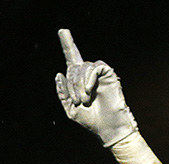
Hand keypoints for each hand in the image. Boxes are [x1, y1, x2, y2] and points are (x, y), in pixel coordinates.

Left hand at [55, 29, 137, 146]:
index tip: (62, 31)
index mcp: (79, 81)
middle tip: (78, 100)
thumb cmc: (91, 121)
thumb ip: (63, 93)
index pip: (72, 59)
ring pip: (84, 66)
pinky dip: (89, 78)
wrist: (108, 128)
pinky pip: (96, 68)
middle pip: (74, 66)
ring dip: (80, 83)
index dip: (67, 44)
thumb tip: (59, 73)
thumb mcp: (70, 109)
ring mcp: (100, 75)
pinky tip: (90, 90)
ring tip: (84, 99)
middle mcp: (89, 75)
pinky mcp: (110, 76)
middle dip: (72, 83)